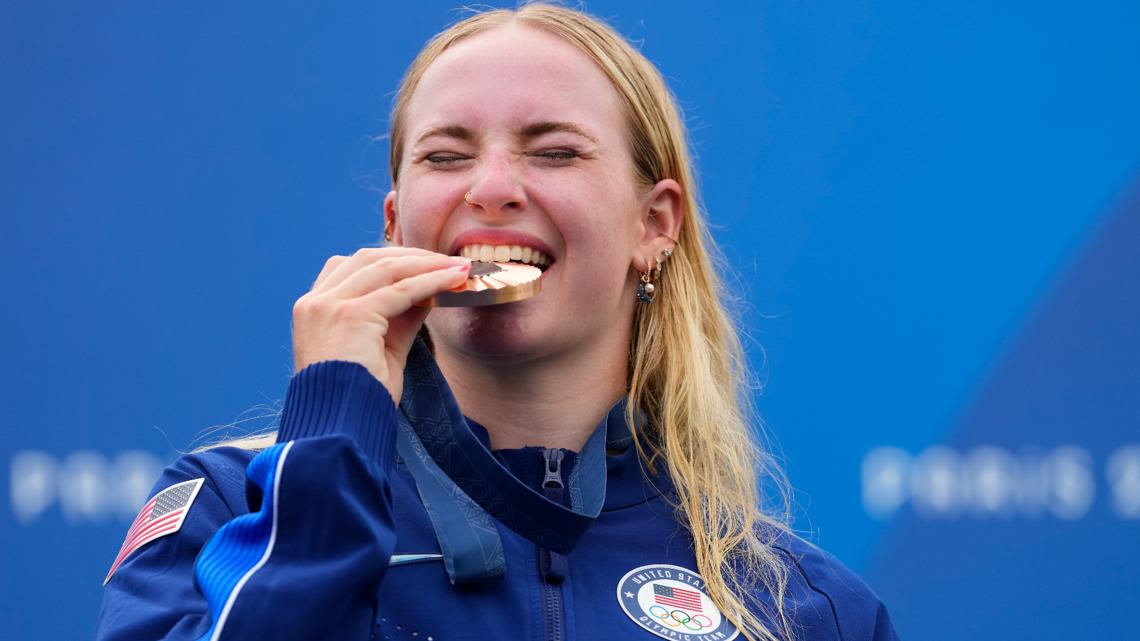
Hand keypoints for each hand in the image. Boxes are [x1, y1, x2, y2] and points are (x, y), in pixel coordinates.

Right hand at [291, 247, 468, 402]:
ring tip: (459, 267)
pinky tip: (454, 280)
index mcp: (313, 309)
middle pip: (368, 259)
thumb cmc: (360, 400)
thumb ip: (399, 317)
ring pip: (386, 268)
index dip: (391, 260)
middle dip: (413, 257)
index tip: (426, 264)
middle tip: (449, 262)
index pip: (351, 266)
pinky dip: (431, 281)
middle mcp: (315, 302)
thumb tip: (429, 291)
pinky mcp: (350, 315)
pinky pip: (401, 289)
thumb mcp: (382, 349)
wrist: (342, 429)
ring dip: (427, 264)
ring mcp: (329, 306)